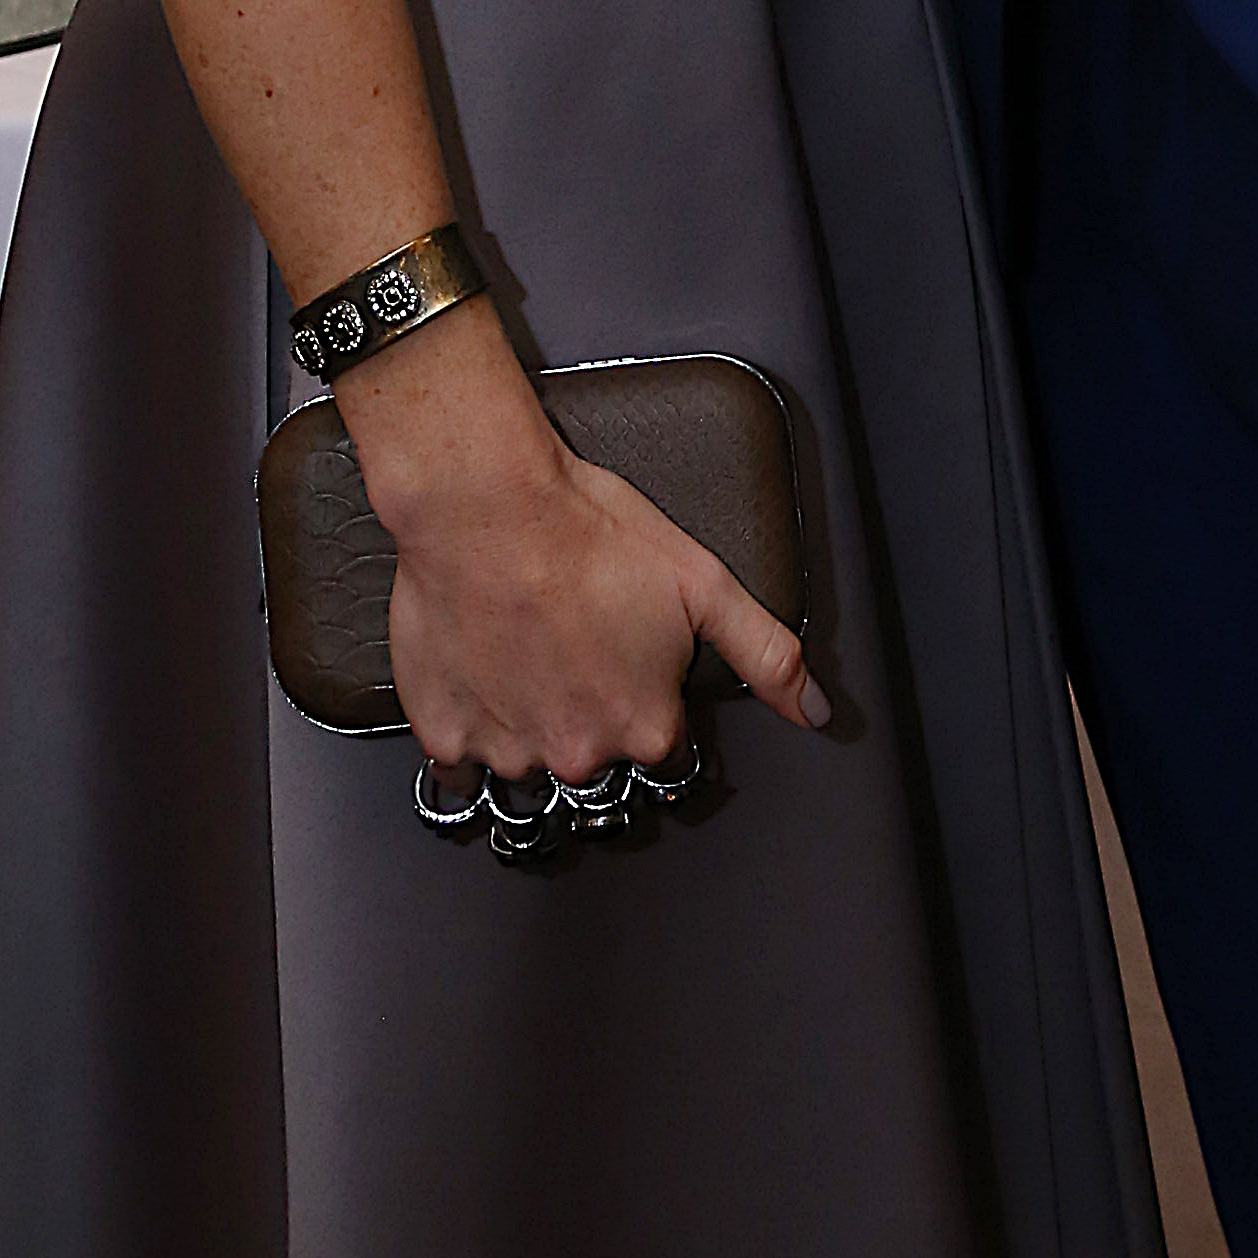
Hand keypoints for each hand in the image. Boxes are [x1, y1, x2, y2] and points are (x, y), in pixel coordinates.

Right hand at [345, 313, 827, 785]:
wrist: (487, 503)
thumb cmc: (587, 532)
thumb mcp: (705, 583)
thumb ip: (767, 655)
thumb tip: (812, 709)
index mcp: (647, 727)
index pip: (662, 742)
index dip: (649, 692)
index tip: (628, 659)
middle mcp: (580, 754)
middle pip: (594, 751)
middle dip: (589, 706)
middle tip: (575, 640)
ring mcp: (508, 751)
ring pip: (528, 754)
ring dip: (529, 715)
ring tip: (528, 645)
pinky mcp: (445, 735)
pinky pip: (459, 752)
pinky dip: (468, 721)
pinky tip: (482, 668)